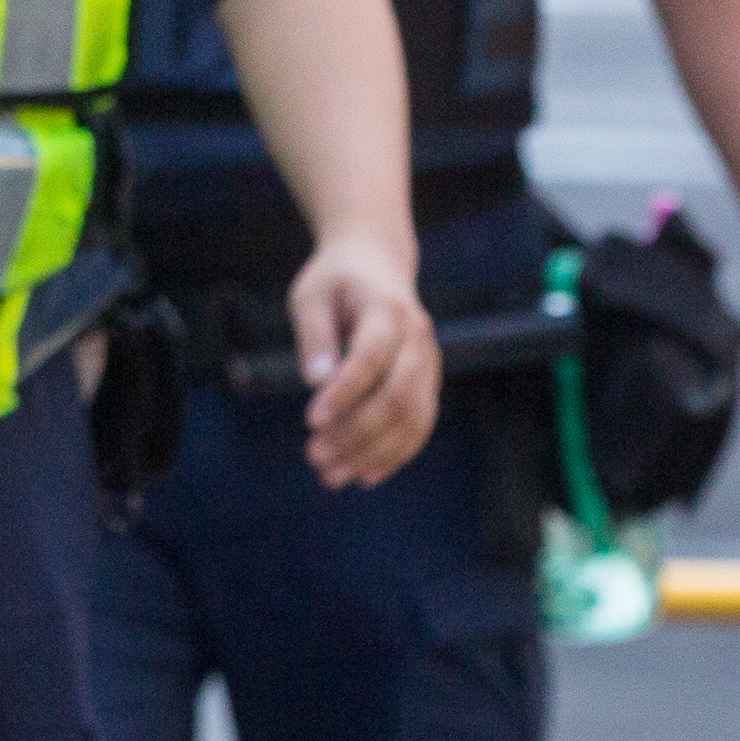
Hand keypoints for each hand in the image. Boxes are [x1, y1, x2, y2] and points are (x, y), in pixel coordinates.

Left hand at [289, 234, 438, 489]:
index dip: (343, 393)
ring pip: (412, 418)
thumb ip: (314, 336)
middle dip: (356, 432)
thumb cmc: (335, 280)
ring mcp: (429, 363)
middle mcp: (418, 339)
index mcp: (387, 310)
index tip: (310, 420)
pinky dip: (395, 454)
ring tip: (331, 476)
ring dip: (373, 452)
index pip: (371, 358)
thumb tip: (315, 381)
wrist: (377, 263)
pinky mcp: (429, 382)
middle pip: (397, 395)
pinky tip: (364, 475)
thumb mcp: (310, 296)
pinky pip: (420, 425)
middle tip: (314, 457)